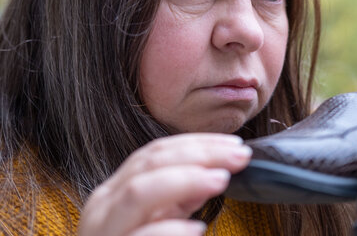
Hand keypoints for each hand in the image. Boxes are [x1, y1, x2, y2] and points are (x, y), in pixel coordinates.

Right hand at [78, 134, 251, 235]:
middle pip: (152, 163)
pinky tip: (197, 228)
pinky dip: (170, 230)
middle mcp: (104, 206)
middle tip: (239, 155)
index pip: (157, 152)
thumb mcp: (160, 220)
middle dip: (200, 154)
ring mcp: (104, 231)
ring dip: (185, 180)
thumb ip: (181, 197)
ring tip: (221, 179)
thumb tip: (214, 173)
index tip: (235, 144)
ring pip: (138, 192)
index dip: (198, 143)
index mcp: (115, 190)